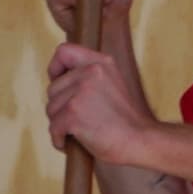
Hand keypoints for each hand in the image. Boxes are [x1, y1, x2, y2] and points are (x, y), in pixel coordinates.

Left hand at [46, 41, 162, 166]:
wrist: (141, 141)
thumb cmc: (127, 120)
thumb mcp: (113, 84)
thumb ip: (89, 76)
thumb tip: (57, 79)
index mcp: (101, 63)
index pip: (64, 51)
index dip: (56, 68)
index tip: (60, 82)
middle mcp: (90, 72)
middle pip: (53, 88)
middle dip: (60, 107)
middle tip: (82, 118)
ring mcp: (80, 92)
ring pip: (51, 109)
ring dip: (61, 124)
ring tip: (83, 130)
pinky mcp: (72, 113)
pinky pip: (53, 128)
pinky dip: (60, 140)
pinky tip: (75, 142)